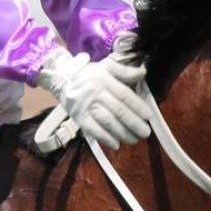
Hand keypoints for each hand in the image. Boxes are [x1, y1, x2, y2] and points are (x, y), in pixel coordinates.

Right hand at [36, 47, 150, 149]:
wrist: (62, 78)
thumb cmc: (89, 74)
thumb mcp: (107, 66)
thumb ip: (125, 71)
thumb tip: (143, 72)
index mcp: (105, 79)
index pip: (124, 94)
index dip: (137, 106)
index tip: (148, 116)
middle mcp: (96, 92)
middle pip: (118, 110)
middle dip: (134, 123)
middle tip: (145, 133)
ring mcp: (86, 105)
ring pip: (107, 121)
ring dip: (122, 133)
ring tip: (134, 140)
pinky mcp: (78, 117)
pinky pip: (92, 129)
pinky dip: (105, 138)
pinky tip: (116, 144)